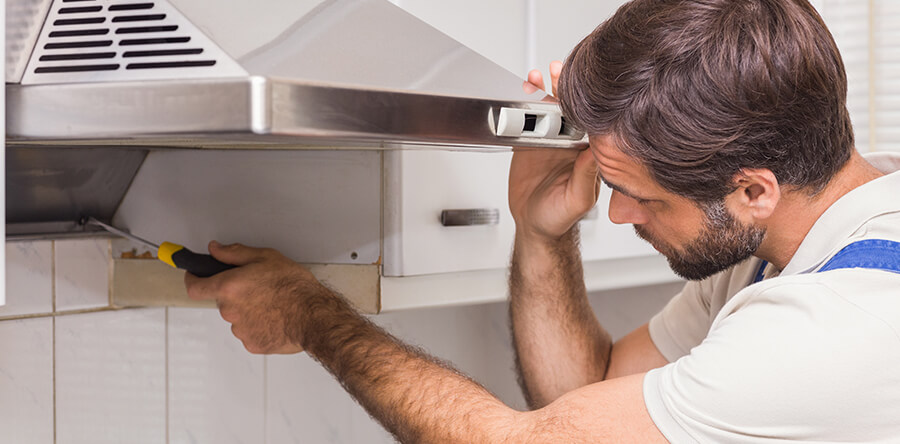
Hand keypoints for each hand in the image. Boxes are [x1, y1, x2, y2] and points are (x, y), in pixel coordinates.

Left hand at [184, 241, 328, 353]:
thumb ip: (234, 253)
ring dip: (248, 310)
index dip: (193, 279)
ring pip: (237, 317)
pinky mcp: (252, 344)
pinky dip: (260, 325)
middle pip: (223, 301)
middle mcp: (229, 310)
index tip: (196, 276)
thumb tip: (216, 249)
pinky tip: (277, 318)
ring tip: (273, 304)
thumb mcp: (266, 257)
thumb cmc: (294, 287)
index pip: (194, 287)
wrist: (314, 316)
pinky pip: (250, 332)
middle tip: (259, 287)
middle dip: (236, 294)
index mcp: (229, 287)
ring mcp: (240, 330)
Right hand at [509, 62, 599, 241]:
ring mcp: (551, 142)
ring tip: (534, 79)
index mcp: (587, 153)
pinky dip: (524, 107)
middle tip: (553, 72)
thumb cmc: (560, 217)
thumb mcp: (577, 199)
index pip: (586, 120)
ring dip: (542, 93)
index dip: (580, 101)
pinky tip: (522, 95)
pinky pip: (527, 122)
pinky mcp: (530, 145)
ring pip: (548, 111)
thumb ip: (586, 174)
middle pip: (567, 108)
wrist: (535, 226)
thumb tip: (596, 149)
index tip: (574, 85)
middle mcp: (570, 144)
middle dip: (561, 87)